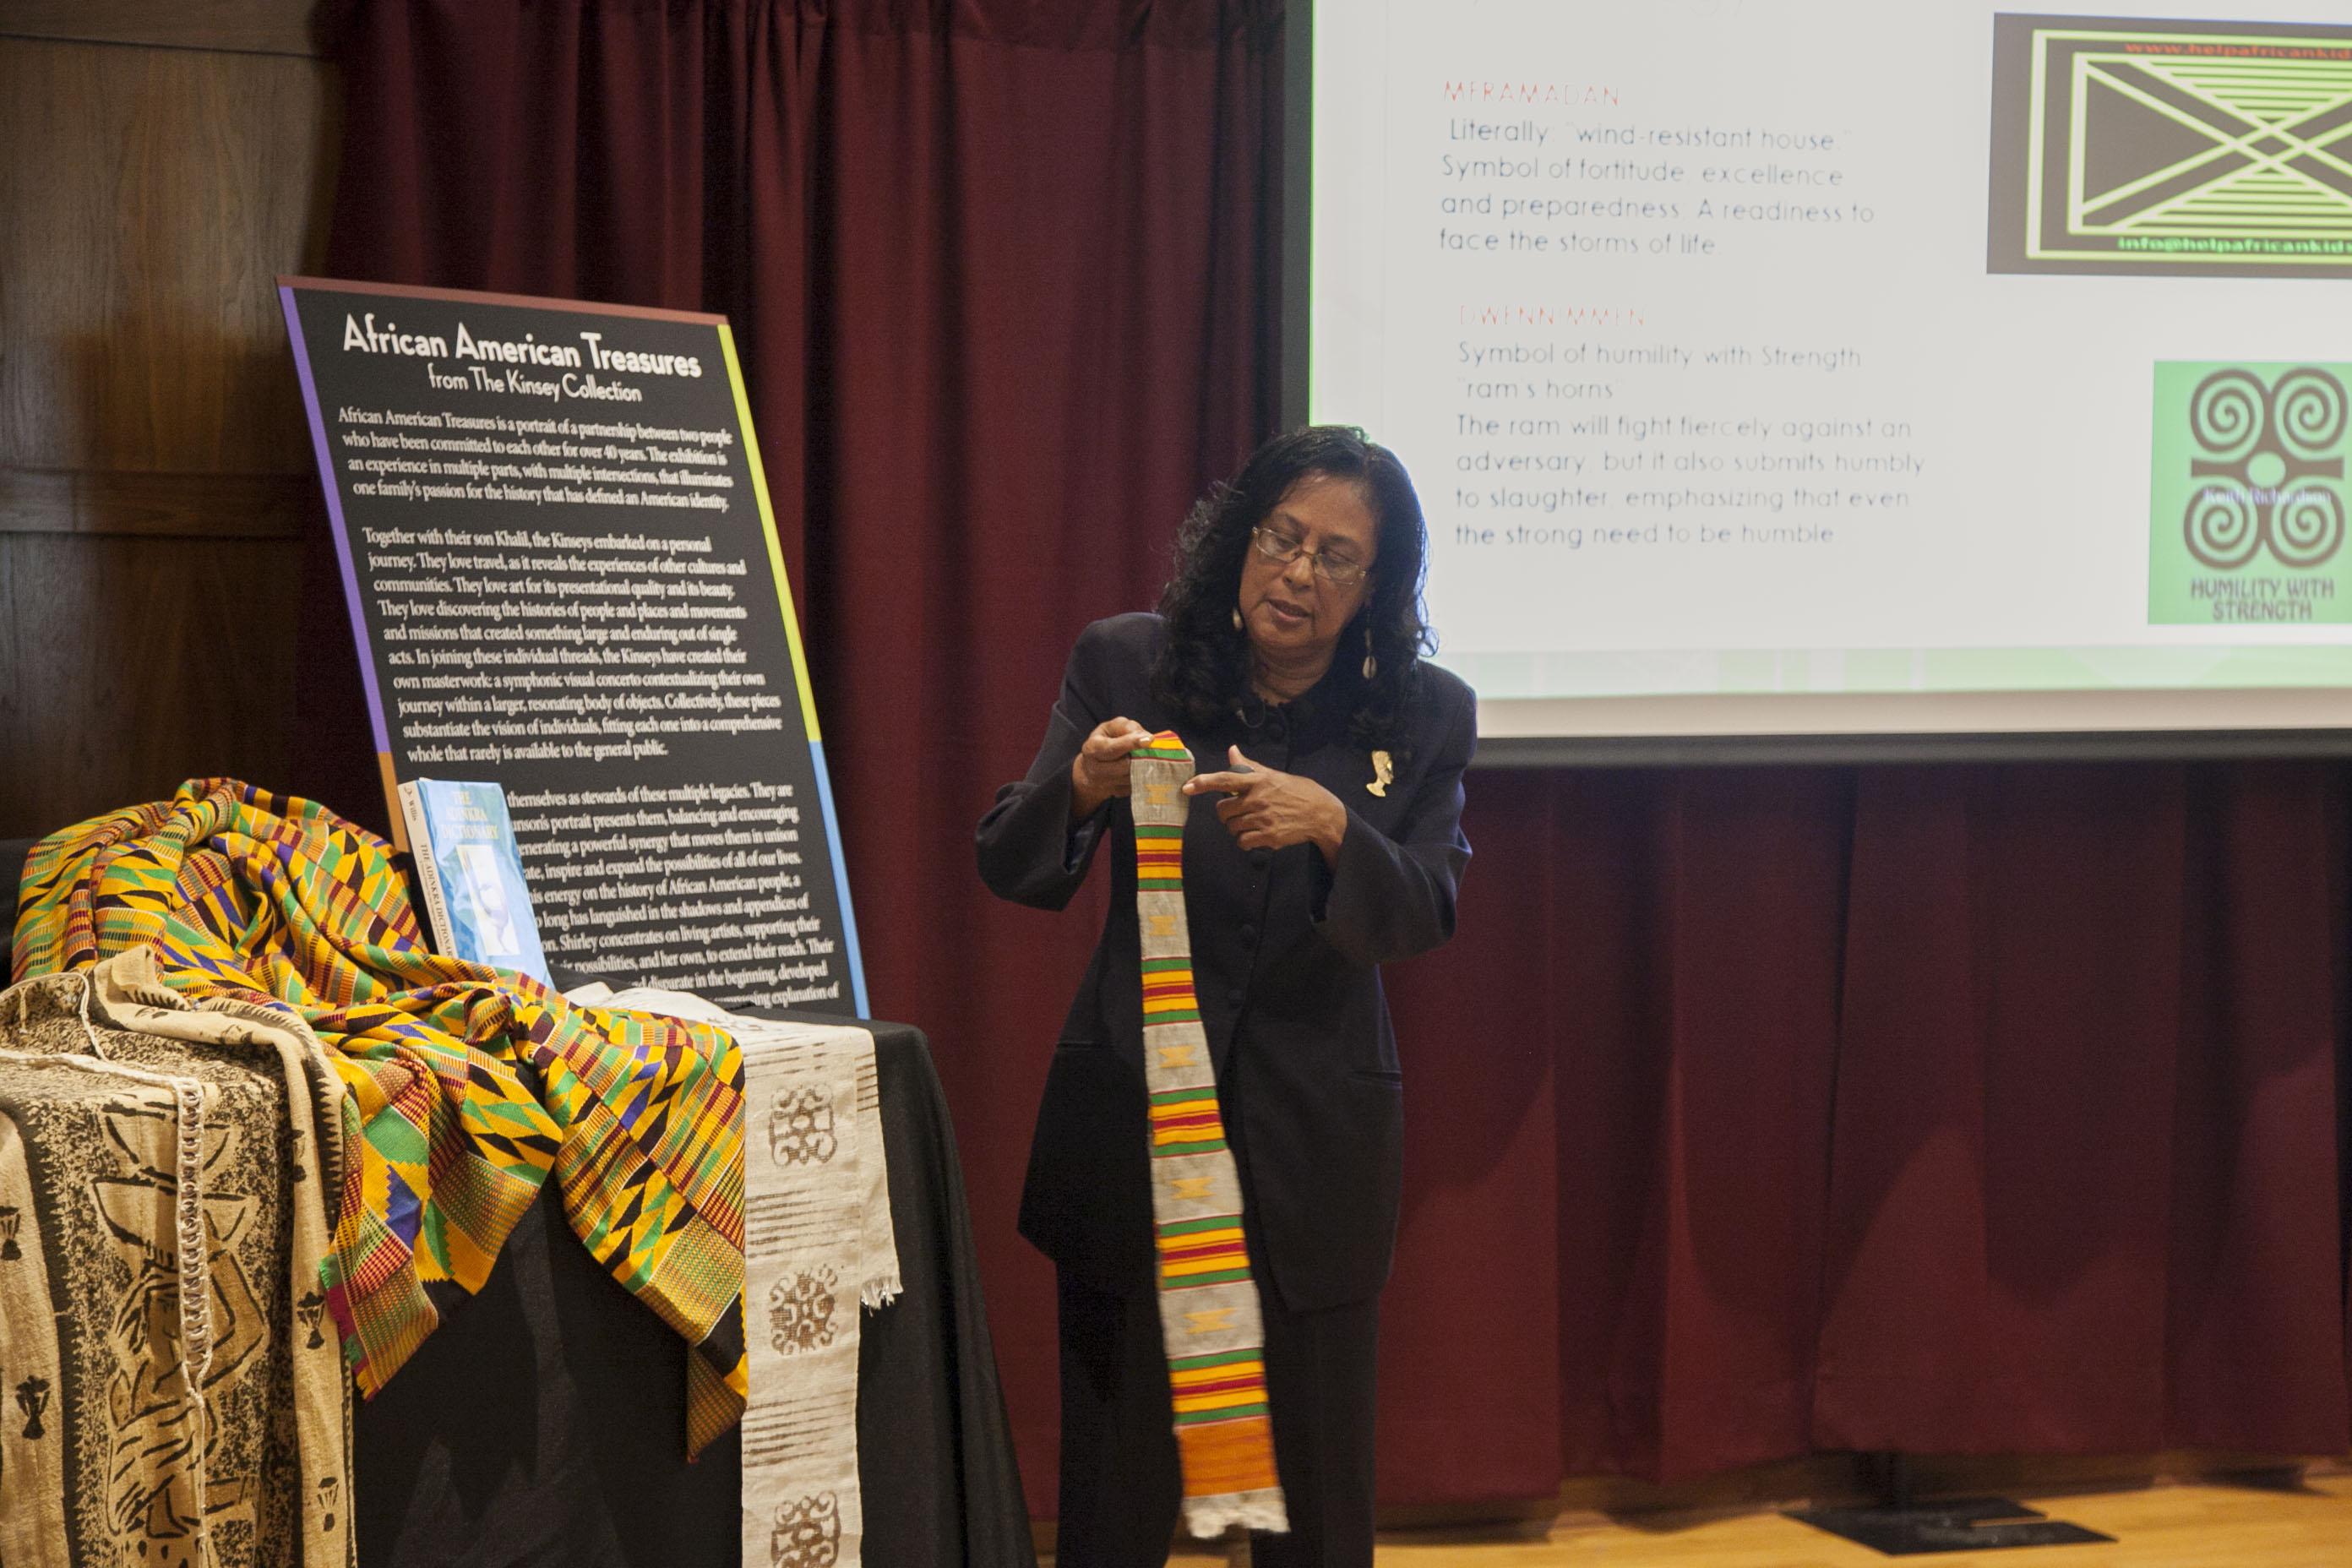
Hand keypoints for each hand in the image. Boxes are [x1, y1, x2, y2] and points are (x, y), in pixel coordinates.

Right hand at [1070, 717, 1154, 821]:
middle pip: (1126, 765)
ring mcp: (1106, 785)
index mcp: (1093, 749)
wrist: (1092, 770)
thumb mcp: (1111, 728)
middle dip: (1141, 755)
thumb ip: (1126, 727)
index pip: (1113, 747)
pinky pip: (1138, 783)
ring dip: (1145, 765)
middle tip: (1150, 747)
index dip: (1132, 743)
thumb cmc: (1105, 742)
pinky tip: (1142, 767)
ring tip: (1145, 756)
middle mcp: (1096, 770)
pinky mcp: (1119, 793)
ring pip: (1134, 775)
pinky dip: (1144, 774)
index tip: (1149, 739)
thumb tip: (1145, 737)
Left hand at [1184, 745, 1347, 858]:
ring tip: (1251, 822)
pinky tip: (1255, 835)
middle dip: (1226, 813)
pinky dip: (1245, 841)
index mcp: (1258, 780)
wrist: (1321, 813)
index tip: (1187, 787)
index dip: (1203, 783)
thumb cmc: (1296, 791)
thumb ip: (1249, 765)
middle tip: (1238, 811)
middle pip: (1223, 810)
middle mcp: (1258, 799)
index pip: (1225, 779)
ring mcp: (1263, 819)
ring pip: (1232, 828)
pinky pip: (1242, 842)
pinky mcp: (1269, 837)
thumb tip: (1232, 750)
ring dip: (1236, 828)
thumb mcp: (1273, 775)